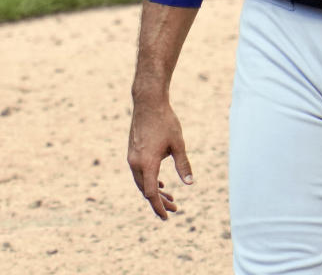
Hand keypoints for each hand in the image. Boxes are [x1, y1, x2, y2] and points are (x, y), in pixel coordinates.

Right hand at [127, 98, 192, 219]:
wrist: (148, 103)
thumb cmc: (165, 122)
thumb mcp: (178, 144)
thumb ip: (183, 164)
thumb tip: (190, 183)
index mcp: (147, 163)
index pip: (150, 193)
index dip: (159, 206)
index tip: (168, 216)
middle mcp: (136, 163)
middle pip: (145, 190)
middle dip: (159, 201)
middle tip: (175, 207)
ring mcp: (132, 157)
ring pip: (141, 182)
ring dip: (154, 191)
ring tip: (169, 197)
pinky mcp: (132, 152)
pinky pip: (139, 173)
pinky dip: (148, 180)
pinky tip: (160, 183)